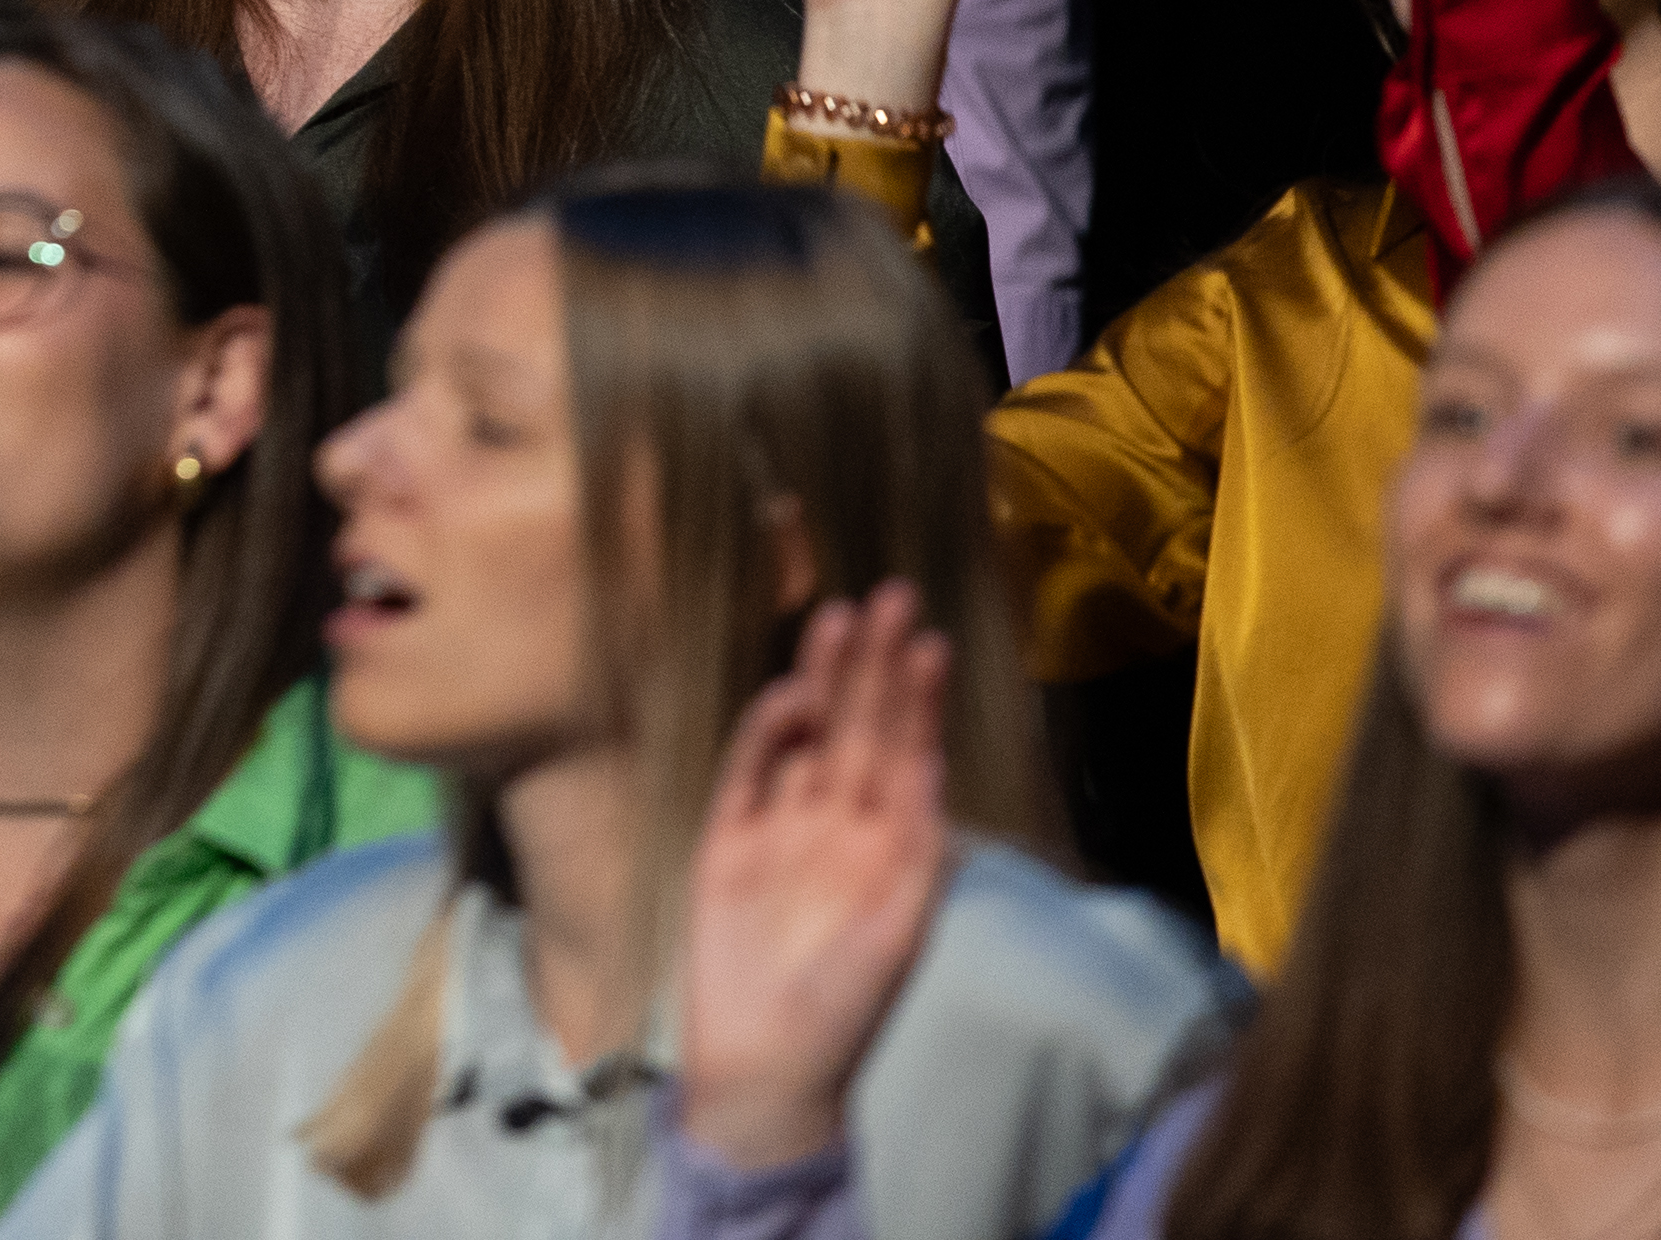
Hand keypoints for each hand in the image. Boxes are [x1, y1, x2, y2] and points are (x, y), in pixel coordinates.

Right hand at [670, 584, 954, 1171]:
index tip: (930, 640)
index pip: (907, 755)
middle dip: (874, 666)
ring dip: (821, 682)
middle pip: (859, 729)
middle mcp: (839, 825)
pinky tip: (787, 696)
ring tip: (836, 617)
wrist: (765, 1065)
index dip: (917, 699)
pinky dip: (766, 735)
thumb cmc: (847, 1010)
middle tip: (890, 596)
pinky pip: (748, 774)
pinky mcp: (726, 839)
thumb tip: (933, 774)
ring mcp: (781, 828)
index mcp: (890, 848)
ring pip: (806, 738)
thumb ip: (915, 856)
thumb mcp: (900, 935)